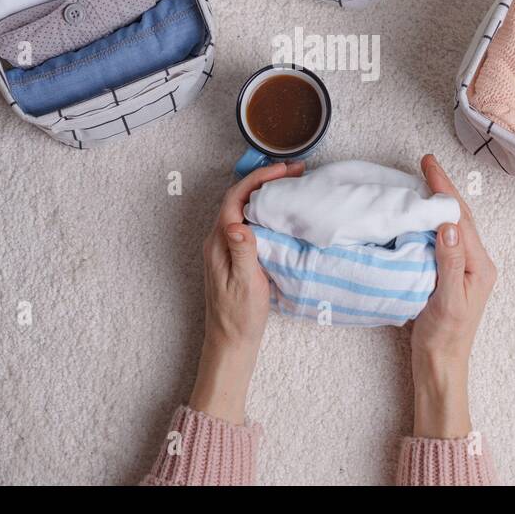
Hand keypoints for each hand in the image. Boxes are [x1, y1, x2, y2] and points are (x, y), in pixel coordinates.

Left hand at [189, 161, 304, 424]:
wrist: (231, 343)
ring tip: (293, 186)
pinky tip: (284, 214)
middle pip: (241, 198)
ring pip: (246, 209)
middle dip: (266, 180)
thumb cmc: (238, 316)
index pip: (236, 197)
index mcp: (218, 241)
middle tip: (295, 172)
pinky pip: (250, 222)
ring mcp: (226, 247)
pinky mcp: (236, 256)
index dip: (259, 179)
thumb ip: (242, 251)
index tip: (284, 171)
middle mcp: (219, 239)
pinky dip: (268, 211)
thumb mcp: (244, 283)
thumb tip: (237, 223)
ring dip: (267, 194)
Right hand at [410, 154, 497, 437]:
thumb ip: (449, 263)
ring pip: (450, 226)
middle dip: (442, 188)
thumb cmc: (445, 339)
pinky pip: (440, 240)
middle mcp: (475, 263)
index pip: (460, 217)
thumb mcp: (448, 302)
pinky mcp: (448, 275)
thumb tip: (449, 224)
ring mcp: (462, 269)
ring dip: (435, 203)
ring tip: (418, 182)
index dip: (443, 188)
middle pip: (458, 217)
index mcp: (479, 265)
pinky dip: (428, 222)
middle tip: (424, 163)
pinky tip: (415, 217)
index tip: (427, 164)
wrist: (441, 367)